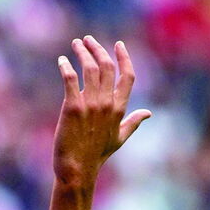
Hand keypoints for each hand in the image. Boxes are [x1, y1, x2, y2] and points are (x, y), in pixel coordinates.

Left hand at [52, 36, 150, 188]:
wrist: (77, 169)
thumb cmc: (97, 155)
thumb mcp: (120, 138)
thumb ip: (133, 122)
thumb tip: (148, 112)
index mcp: (120, 108)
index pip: (128, 76)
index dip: (124, 58)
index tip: (119, 44)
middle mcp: (107, 103)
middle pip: (107, 67)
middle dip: (98, 48)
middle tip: (88, 40)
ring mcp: (91, 105)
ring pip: (89, 69)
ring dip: (82, 52)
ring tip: (75, 44)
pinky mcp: (72, 108)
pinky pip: (70, 79)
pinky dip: (66, 67)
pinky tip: (61, 61)